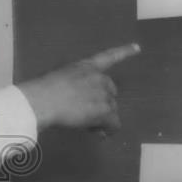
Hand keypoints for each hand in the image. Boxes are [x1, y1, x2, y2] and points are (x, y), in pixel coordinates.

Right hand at [18, 43, 139, 132]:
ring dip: (101, 118)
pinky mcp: (105, 111)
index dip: (124, 52)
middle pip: (111, 92)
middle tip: (86, 113)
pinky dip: (109, 129)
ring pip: (111, 110)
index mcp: (86, 66)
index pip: (109, 56)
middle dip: (103, 102)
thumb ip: (73, 85)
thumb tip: (75, 102)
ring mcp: (104, 94)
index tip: (137, 47)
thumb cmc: (43, 90)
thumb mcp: (60, 79)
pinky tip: (101, 134)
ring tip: (85, 125)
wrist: (44, 101)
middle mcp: (99, 77)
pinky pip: (114, 124)